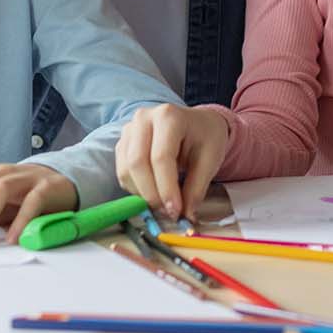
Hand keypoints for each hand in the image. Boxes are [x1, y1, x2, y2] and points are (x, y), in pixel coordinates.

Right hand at [114, 104, 228, 220]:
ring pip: (126, 169)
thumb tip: (186, 216)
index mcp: (169, 116)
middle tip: (168, 212)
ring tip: (163, 205)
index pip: (161, 157)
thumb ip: (196, 188)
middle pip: (137, 162)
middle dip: (151, 194)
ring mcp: (129, 129)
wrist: (198, 124)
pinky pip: (122, 172)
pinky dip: (135, 189)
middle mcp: (143, 118)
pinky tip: (153, 194)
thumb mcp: (210, 160)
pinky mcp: (123, 143)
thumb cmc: (205, 138)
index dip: (166, 188)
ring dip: (142, 194)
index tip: (175, 211)